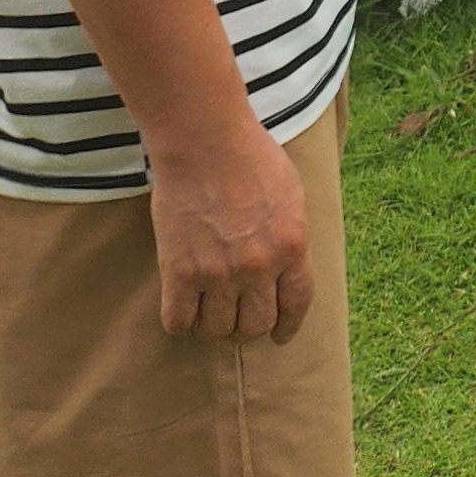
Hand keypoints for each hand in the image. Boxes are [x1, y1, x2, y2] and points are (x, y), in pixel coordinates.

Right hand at [146, 117, 313, 343]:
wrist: (205, 140)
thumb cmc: (250, 156)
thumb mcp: (291, 193)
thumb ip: (291, 232)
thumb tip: (289, 261)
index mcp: (292, 246)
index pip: (296, 304)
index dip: (287, 326)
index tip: (279, 336)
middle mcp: (259, 267)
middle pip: (256, 325)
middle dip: (247, 326)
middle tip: (236, 317)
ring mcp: (219, 273)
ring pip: (218, 329)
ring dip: (214, 325)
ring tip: (208, 310)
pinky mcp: (180, 272)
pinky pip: (178, 322)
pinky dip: (180, 321)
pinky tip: (181, 305)